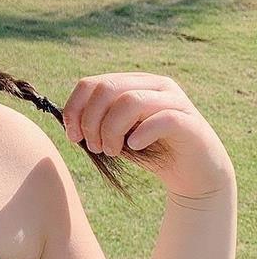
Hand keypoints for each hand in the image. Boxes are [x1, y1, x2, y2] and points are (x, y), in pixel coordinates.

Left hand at [62, 73, 235, 198]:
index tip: (72, 135)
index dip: (75, 109)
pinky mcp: (191, 121)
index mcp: (131, 83)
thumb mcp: (114, 135)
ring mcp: (175, 100)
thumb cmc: (148, 152)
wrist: (193, 175)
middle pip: (107, 88)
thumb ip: (94, 122)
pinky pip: (161, 118)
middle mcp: (154, 85)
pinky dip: (141, 133)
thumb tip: (66, 119)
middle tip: (94, 147)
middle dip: (91, 121)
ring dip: (112, 130)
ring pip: (130, 101)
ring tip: (111, 151)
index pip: (91, 83)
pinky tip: (135, 147)